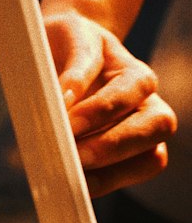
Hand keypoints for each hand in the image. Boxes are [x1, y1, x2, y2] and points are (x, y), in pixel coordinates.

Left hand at [43, 8, 177, 197]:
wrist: (66, 58)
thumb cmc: (70, 46)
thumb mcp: (71, 37)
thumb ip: (75, 66)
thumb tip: (66, 98)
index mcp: (136, 75)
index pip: (131, 91)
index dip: (100, 110)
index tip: (65, 122)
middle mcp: (149, 106)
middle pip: (156, 127)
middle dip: (112, 145)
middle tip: (71, 156)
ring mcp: (142, 137)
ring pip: (150, 160)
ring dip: (111, 172)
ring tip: (69, 174)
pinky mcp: (126, 161)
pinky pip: (126, 179)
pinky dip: (100, 185)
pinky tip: (70, 183)